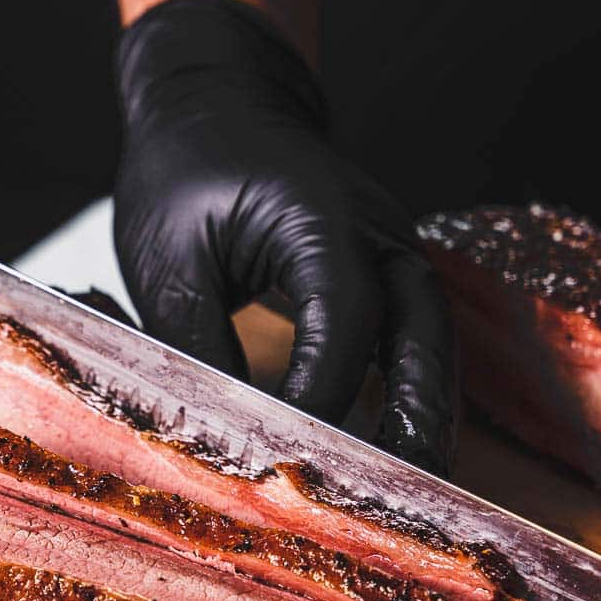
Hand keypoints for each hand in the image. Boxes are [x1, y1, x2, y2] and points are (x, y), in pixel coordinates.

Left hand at [113, 0, 456, 472]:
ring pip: (432, 342)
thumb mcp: (169, 257)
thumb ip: (198, 341)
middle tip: (408, 500)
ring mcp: (390, 248)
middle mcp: (376, 231)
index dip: (324, 396)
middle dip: (419, 419)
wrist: (215, 100)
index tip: (294, 460)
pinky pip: (412, 337)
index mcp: (320, 215)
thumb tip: (220, 430)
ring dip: (427, 414)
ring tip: (419, 493)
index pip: (344, 320)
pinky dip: (409, 392)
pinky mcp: (384, 269)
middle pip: (423, 335)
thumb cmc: (183, 170)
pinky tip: (398, 451)